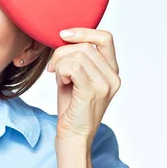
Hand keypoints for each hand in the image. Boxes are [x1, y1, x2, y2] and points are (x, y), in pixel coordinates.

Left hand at [46, 28, 120, 146]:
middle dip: (61, 52)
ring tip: (60, 79)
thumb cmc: (72, 107)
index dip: (83, 31)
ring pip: (76, 56)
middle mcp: (113, 77)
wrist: (73, 136)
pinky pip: (72, 67)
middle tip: (53, 68)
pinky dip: (60, 72)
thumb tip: (65, 37)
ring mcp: (104, 85)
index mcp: (112, 71)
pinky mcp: (92, 92)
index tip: (63, 35)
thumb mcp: (77, 77)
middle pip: (85, 46)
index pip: (105, 37)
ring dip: (60, 64)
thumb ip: (78, 58)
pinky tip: (61, 82)